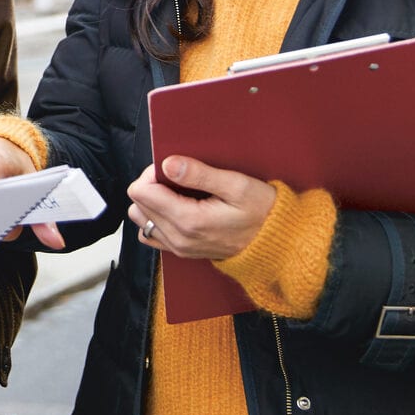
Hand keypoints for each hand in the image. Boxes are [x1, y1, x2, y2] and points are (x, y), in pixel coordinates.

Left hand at [126, 158, 277, 260]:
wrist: (276, 244)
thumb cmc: (262, 212)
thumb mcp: (237, 185)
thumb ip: (200, 174)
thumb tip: (168, 164)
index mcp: (188, 220)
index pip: (141, 191)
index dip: (152, 173)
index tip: (174, 167)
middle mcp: (178, 238)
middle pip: (138, 204)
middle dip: (152, 184)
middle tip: (179, 176)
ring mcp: (179, 248)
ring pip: (141, 219)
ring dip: (153, 201)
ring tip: (178, 191)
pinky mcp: (182, 251)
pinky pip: (152, 234)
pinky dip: (157, 217)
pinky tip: (177, 207)